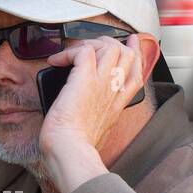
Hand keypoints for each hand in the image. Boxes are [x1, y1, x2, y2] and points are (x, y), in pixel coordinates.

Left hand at [38, 34, 143, 160]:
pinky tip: (56, 62)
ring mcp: (102, 82)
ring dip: (90, 44)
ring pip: (110, 46)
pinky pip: (83, 50)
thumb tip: (81, 113)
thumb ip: (96, 118)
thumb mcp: (96, 132)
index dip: (136, 53)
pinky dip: (68, 52)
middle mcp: (114, 90)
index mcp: (118, 104)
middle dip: (111, 42)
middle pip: (126, 53)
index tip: (132, 42)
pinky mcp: (85, 77)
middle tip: (92, 45)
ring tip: (73, 54)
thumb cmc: (76, 147)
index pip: (136, 72)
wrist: (70, 150)